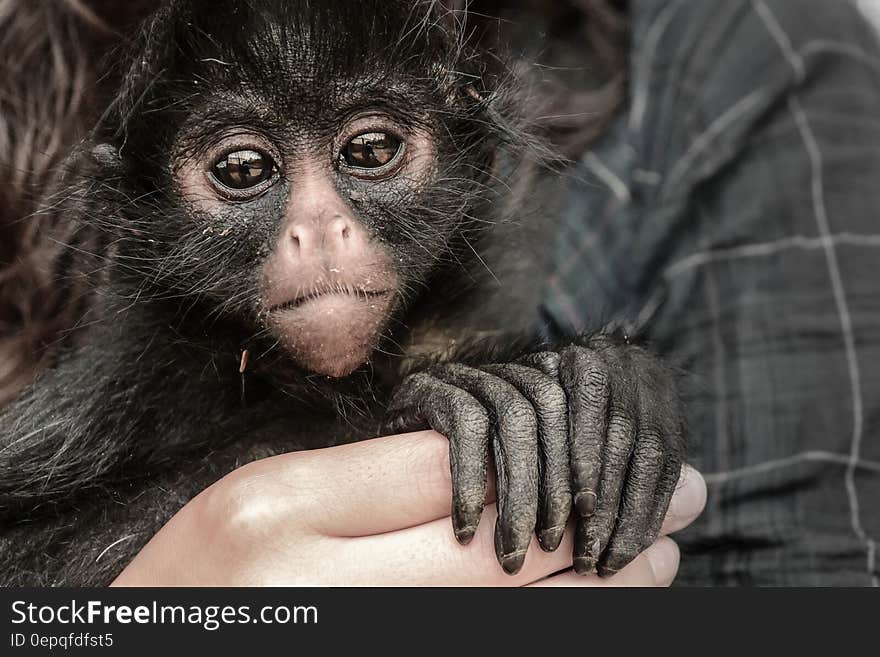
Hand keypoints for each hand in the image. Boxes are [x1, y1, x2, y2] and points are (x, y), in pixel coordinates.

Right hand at [111, 431, 704, 585]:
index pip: (448, 469)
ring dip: (594, 587)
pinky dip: (545, 623)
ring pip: (503, 610)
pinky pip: (481, 644)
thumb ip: (375, 482)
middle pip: (494, 549)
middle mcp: (323, 585)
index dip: (543, 457)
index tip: (610, 445)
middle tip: (679, 501)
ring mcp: (357, 637)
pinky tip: (588, 604)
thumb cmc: (201, 571)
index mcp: (283, 509)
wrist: (141, 652)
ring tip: (658, 560)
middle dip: (596, 524)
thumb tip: (493, 461)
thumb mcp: (270, 497)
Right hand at [387, 336, 684, 575]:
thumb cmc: (493, 498)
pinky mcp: (432, 385)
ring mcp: (479, 372)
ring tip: (519, 554)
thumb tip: (698, 494)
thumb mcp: (563, 495)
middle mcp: (530, 367)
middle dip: (584, 491)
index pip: (623, 416)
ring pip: (525, 417)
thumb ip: (616, 485)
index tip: (624, 546)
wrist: (387, 479)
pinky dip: (473, 479)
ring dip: (528, 492)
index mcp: (578, 382)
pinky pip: (466, 422)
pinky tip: (469, 528)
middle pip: (578, 414)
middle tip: (583, 556)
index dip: (631, 481)